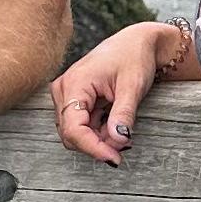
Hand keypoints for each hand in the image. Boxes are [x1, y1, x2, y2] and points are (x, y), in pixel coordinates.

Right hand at [51, 20, 174, 162]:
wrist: (136, 42)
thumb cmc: (134, 57)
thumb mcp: (133, 86)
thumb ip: (123, 115)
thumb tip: (118, 141)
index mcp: (75, 83)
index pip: (73, 128)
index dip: (93, 148)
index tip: (114, 158)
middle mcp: (64, 89)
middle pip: (70, 134)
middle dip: (97, 145)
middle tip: (124, 146)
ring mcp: (67, 94)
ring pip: (74, 132)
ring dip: (97, 140)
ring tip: (122, 133)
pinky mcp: (74, 99)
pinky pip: (80, 125)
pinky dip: (97, 132)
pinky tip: (115, 127)